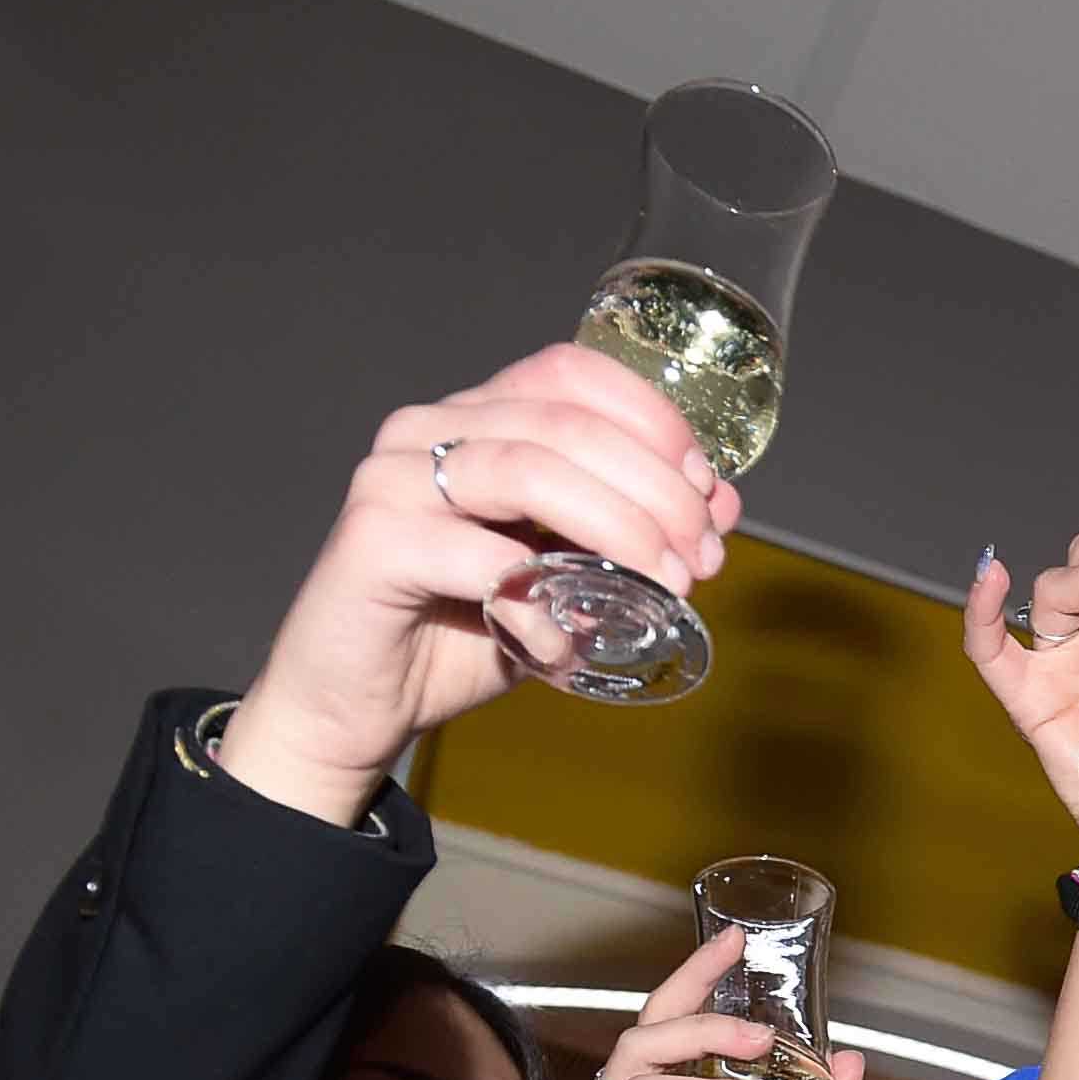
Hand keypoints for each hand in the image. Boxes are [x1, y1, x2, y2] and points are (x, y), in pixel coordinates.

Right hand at [217, 343, 734, 828]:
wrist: (356, 705)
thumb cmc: (460, 635)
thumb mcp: (566, 580)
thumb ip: (629, 538)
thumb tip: (721, 508)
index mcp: (476, 419)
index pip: (570, 373)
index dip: (651, 419)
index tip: (705, 487)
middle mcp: (428, 429)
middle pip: (565, 424)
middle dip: (656, 490)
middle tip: (703, 558)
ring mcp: (392, 479)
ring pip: (527, 471)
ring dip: (616, 529)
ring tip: (664, 588)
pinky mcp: (372, 542)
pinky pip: (479, 558)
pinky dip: (538, 604)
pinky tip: (561, 645)